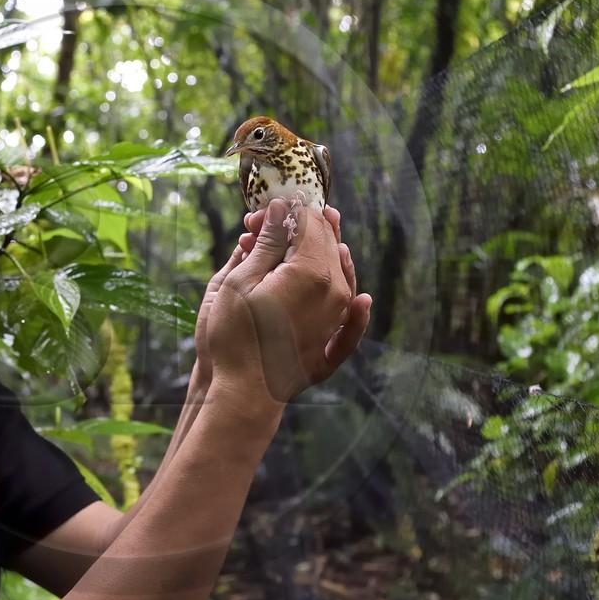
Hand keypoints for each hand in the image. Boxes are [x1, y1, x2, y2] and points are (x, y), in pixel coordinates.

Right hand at [203, 199, 370, 410]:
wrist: (246, 390)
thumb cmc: (236, 335)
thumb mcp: (242, 281)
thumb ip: (269, 243)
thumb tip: (282, 210)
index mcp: (312, 272)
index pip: (310, 224)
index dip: (289, 210)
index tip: (269, 208)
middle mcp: (335, 291)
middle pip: (327, 244)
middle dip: (301, 229)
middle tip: (270, 225)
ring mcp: (338, 318)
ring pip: (340, 274)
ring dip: (320, 255)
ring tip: (296, 248)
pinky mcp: (333, 341)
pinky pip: (353, 320)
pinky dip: (357, 308)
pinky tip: (362, 299)